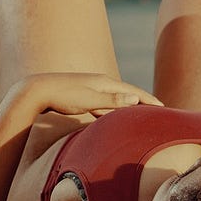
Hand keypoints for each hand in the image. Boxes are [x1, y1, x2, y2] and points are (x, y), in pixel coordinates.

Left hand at [16, 73, 162, 115]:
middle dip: (141, 101)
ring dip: (127, 106)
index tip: (162, 107)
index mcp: (105, 83)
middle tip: (156, 110)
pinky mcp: (82, 95)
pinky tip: (110, 117)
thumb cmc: (64, 96)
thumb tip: (135, 98)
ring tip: (138, 114)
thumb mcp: (90, 100)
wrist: (37, 90)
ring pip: (115, 99)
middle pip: (127, 93)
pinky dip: (112, 110)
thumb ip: (112, 101)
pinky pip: (103, 104)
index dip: (148, 100)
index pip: (133, 91)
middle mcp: (100, 83)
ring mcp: (91, 88)